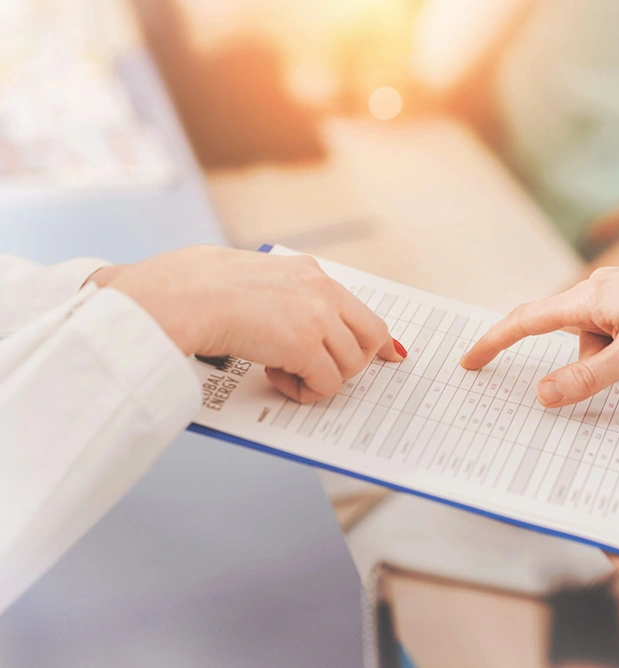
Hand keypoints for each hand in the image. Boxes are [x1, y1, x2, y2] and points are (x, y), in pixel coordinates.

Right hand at [91, 246, 403, 403]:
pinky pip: (328, 384)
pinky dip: (305, 392)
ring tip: (281, 372)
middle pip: (371, 337)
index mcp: (308, 272)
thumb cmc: (192, 289)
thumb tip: (274, 323)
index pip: (360, 308)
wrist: (175, 297)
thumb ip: (277, 297)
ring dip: (320, 379)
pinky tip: (275, 377)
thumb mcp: (248, 279)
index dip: (374, 339)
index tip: (390, 355)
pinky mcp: (305, 344)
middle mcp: (321, 289)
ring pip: (350, 366)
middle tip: (317, 372)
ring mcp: (317, 316)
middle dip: (351, 363)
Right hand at [461, 259, 618, 407]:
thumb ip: (586, 377)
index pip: (525, 321)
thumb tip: (542, 394)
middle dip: (596, 366)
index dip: (493, 342)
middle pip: (573, 341)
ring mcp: (617, 294)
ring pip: (600, 343)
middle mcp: (595, 291)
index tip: (470, 361)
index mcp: (586, 300)